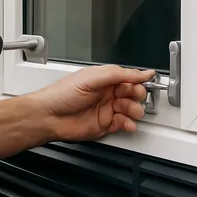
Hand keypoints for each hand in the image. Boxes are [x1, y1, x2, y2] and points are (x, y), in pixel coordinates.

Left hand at [30, 65, 154, 142]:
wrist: (48, 116)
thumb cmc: (62, 94)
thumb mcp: (92, 78)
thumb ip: (118, 75)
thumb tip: (140, 72)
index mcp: (103, 78)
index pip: (127, 77)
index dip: (138, 79)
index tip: (149, 80)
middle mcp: (105, 93)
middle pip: (131, 93)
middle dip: (137, 95)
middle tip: (136, 97)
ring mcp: (106, 109)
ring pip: (129, 109)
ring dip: (134, 111)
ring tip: (132, 112)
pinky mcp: (104, 124)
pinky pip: (123, 124)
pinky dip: (128, 124)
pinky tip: (128, 124)